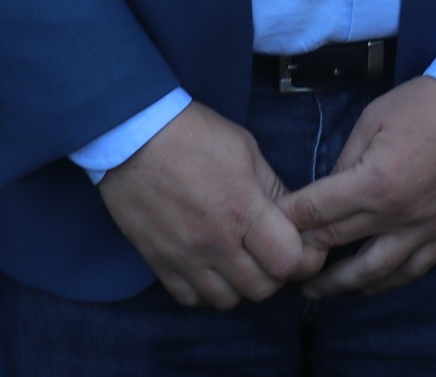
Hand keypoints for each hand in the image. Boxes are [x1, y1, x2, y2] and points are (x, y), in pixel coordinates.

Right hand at [99, 104, 322, 308]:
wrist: (132, 136)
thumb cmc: (193, 135)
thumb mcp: (246, 150)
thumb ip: (273, 189)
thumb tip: (293, 217)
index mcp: (244, 208)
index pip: (289, 261)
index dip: (303, 257)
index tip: (302, 245)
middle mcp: (216, 242)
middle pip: (262, 289)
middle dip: (275, 273)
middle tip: (270, 252)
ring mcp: (185, 257)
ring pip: (227, 301)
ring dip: (241, 285)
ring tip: (239, 260)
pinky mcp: (159, 263)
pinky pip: (191, 300)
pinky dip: (206, 291)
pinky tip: (210, 268)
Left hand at [280, 77, 435, 296]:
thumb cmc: (426, 105)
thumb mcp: (373, 119)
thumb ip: (345, 160)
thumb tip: (327, 190)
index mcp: (373, 183)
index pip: (316, 212)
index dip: (286, 220)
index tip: (266, 225)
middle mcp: (395, 215)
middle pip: (336, 242)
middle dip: (303, 252)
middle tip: (279, 260)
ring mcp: (422, 229)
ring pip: (372, 272)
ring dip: (339, 284)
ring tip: (315, 290)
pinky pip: (412, 270)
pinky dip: (386, 282)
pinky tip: (368, 285)